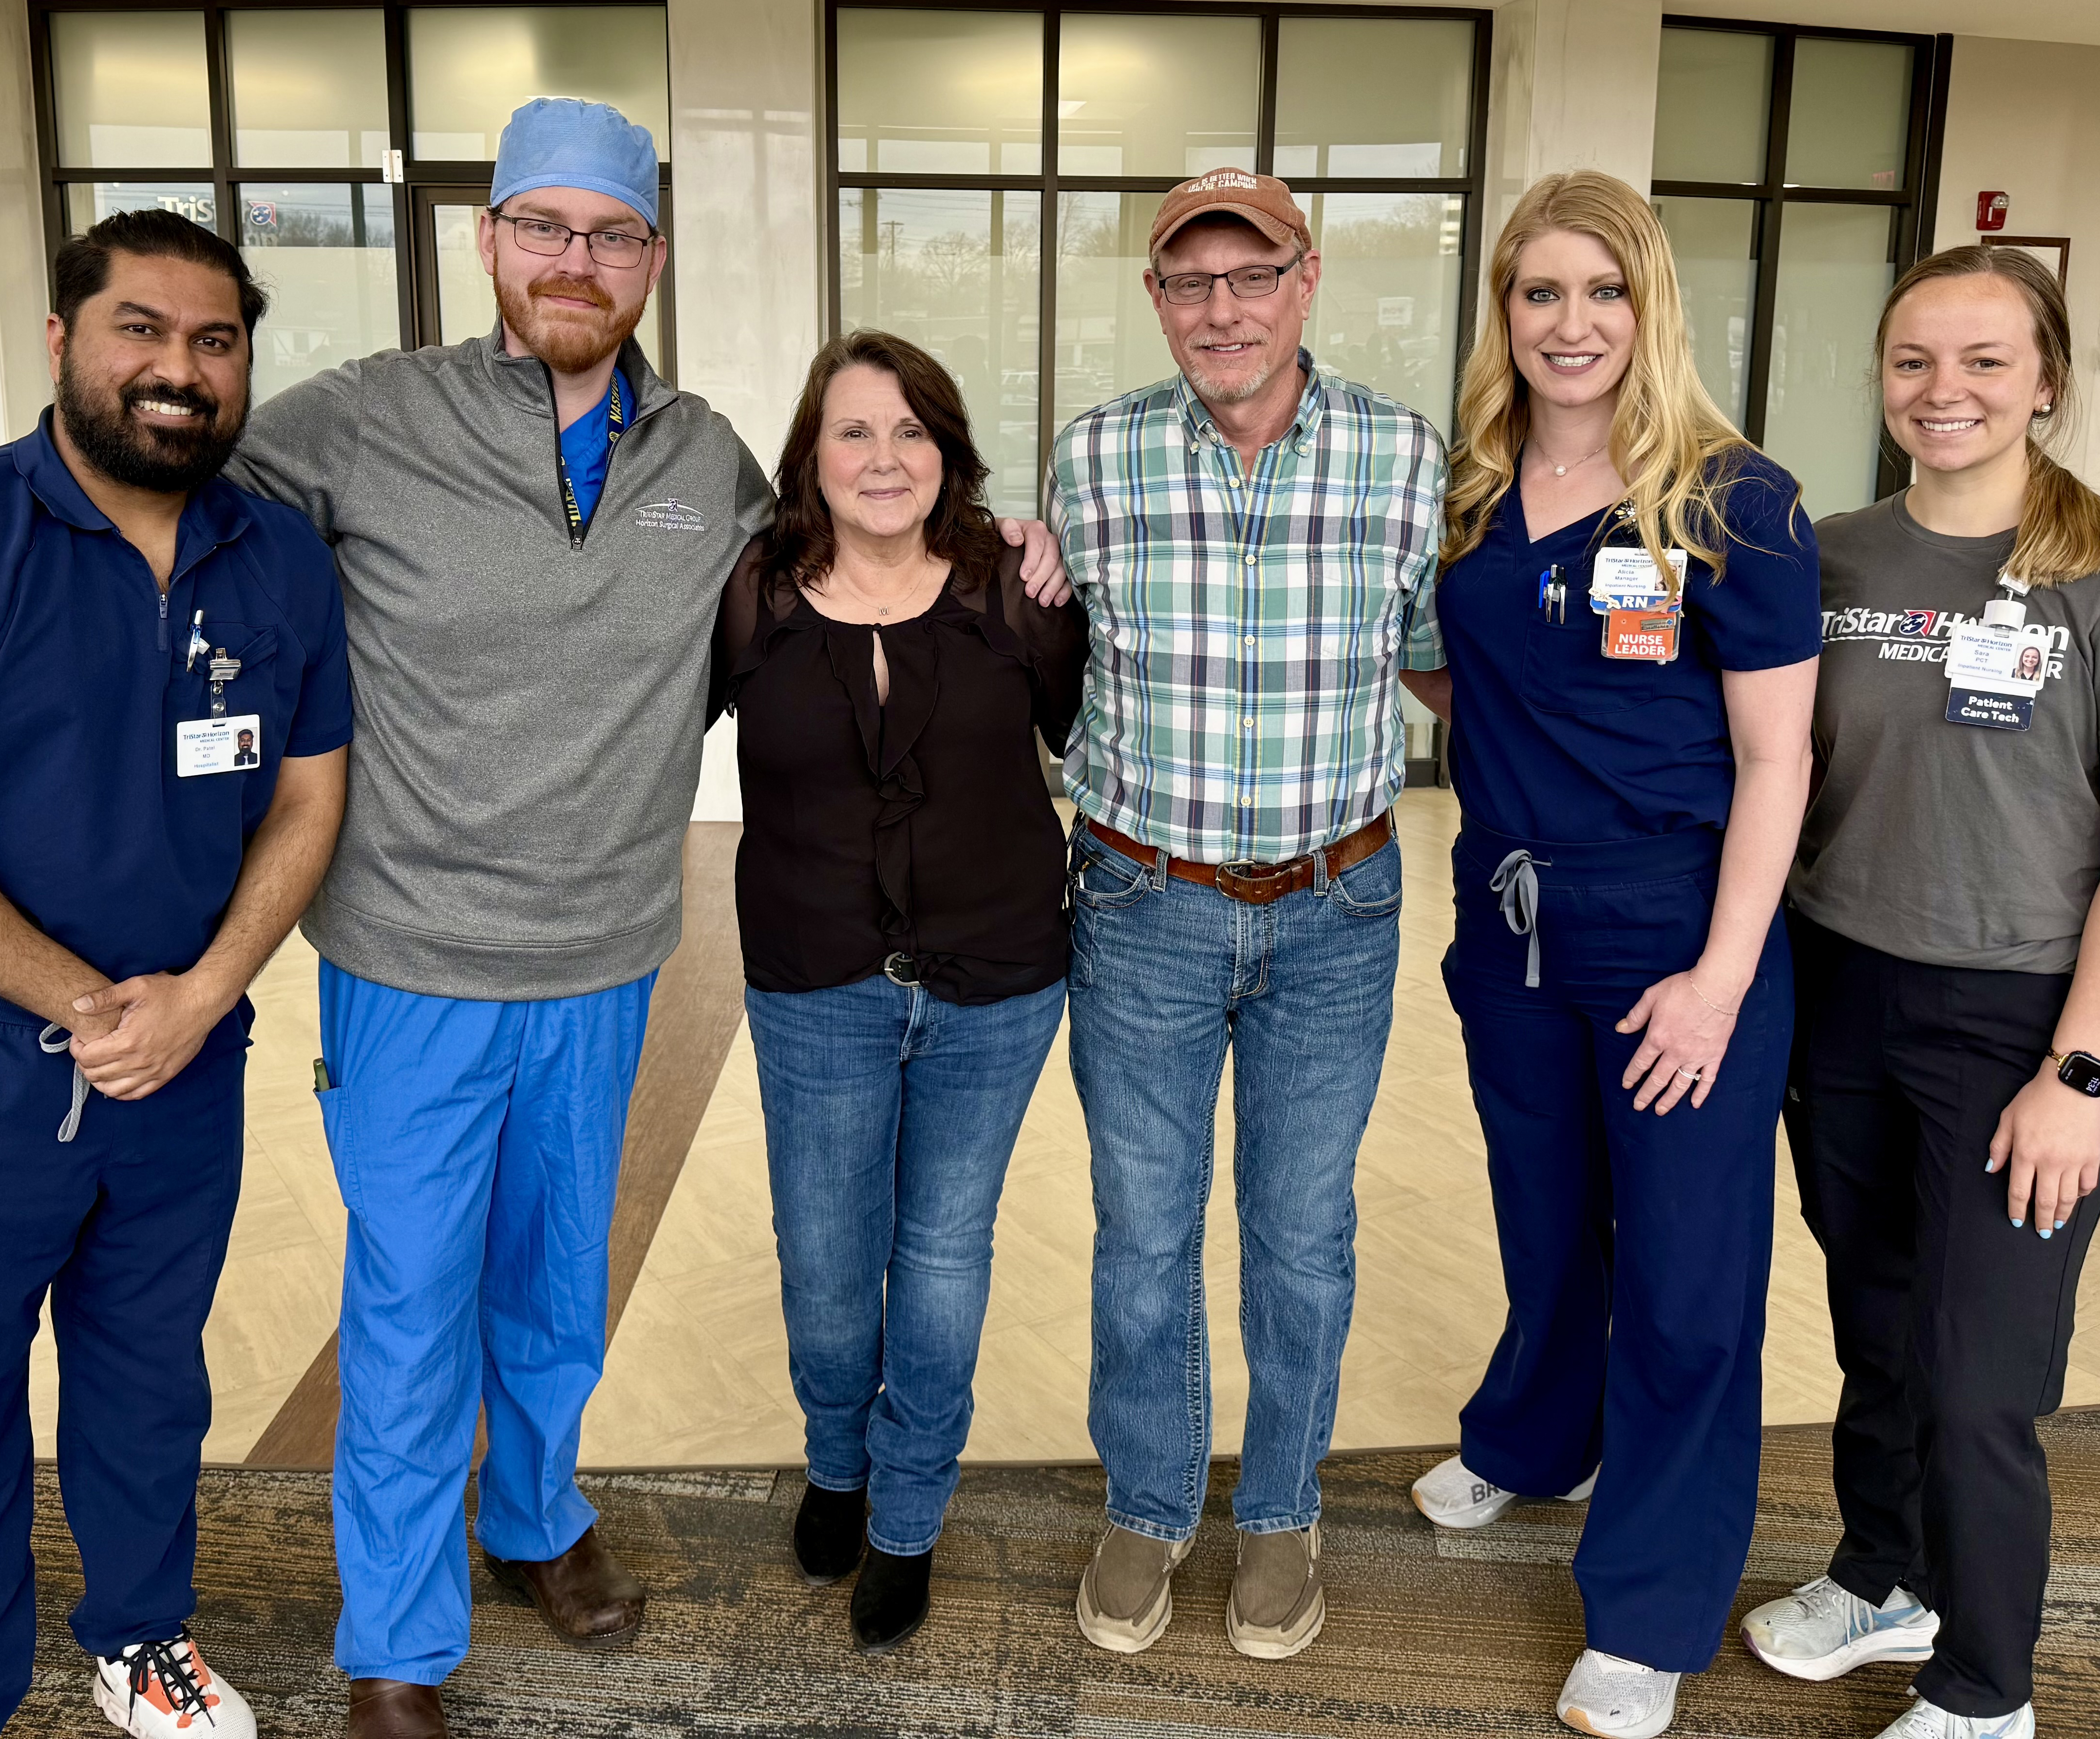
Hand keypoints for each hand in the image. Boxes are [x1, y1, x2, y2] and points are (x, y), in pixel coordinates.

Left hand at [67, 971, 229, 1099]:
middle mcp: (140, 1061)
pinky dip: (121, 1091)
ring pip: (112, 1090)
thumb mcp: (135, 987)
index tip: (81, 1038)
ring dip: (99, 1079)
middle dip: (85, 1063)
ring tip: (101, 1064)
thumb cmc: (170, 993)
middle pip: (95, 1075)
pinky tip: (118, 1078)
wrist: (203, 1001)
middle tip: (89, 1048)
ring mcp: (154, 1071)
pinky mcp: (166, 1074)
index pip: (86, 1058)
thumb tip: (77, 1005)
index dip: (76, 1048)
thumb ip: (104, 998)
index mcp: (128, 1041)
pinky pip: (135, 1094)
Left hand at [999, 517, 1072, 606]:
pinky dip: (1064, 591)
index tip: (1023, 577)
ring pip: (1061, 569)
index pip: (1037, 543)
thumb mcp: (1000, 527)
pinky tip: (1057, 602)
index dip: (1031, 560)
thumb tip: (1016, 540)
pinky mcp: (1064, 566)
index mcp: (1036, 529)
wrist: (1008, 542)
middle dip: (1041, 577)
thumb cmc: (1005, 536)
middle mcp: (1050, 540)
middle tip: (1030, 593)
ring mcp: (1059, 554)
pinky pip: (1068, 579)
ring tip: (1043, 602)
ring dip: (1052, 587)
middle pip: (1051, 558)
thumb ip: (1007, 529)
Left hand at [1616, 971, 1740, 1113]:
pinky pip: (1707, 1080)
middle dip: (1646, 1095)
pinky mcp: (1715, 1056)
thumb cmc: (1683, 989)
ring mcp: (1697, 1056)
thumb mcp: (1652, 997)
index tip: (1626, 1085)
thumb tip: (1620, 1029)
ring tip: (1660, 1111)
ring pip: (1680, 1085)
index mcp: (1658, 1038)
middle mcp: (1676, 1052)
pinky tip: (1695, 1104)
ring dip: (1669, 1100)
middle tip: (1639, 1106)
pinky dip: (1701, 1093)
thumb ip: (1636, 1016)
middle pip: (1658, 1079)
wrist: (1716, 987)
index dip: (1632, 1076)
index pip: (1640, 1063)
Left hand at [1988, 1064, 2099, 1235]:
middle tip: (2042, 1233)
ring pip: (2069, 1197)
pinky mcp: (2093, 1157)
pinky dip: (2082, 1194)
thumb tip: (1992, 1169)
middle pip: (2046, 1201)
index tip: (2017, 1220)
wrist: (2071, 1085)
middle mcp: (2051, 1162)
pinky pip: (2088, 1184)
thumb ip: (1999, 1146)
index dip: (2017, 1209)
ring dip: (2063, 1214)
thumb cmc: (2037, 1099)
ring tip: (2058, 1223)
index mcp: (2027, 1153)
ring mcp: (2074, 1161)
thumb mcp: (2008, 1119)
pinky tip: (2076, 1197)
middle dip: (2043, 1221)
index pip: (2020, 1191)